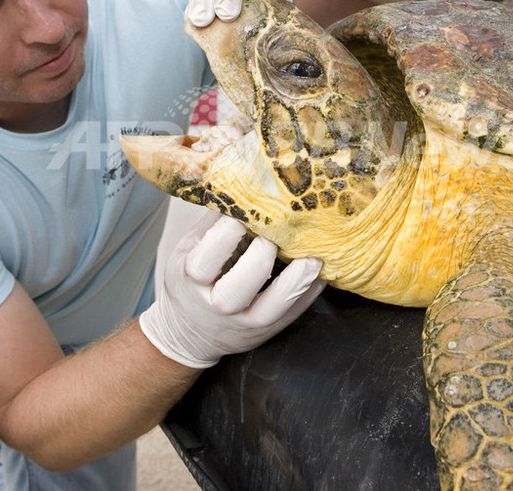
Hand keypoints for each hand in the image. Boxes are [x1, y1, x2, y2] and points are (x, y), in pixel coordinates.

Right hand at [140, 210, 325, 367]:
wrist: (189, 333)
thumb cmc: (191, 281)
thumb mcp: (189, 250)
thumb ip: (213, 220)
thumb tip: (240, 177)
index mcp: (192, 278)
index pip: (207, 257)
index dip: (228, 232)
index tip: (246, 209)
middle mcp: (217, 304)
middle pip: (239, 287)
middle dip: (261, 256)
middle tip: (276, 234)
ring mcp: (245, 321)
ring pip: (272, 306)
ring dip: (297, 280)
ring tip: (314, 257)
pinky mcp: (269, 329)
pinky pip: (295, 312)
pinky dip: (311, 290)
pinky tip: (323, 270)